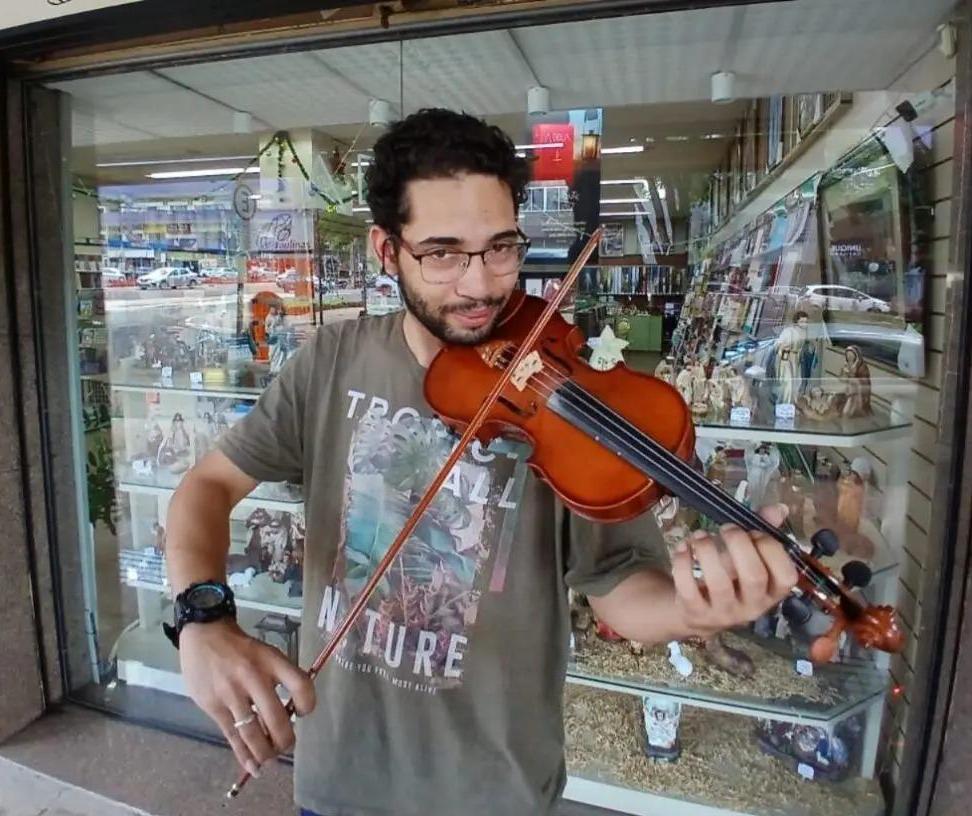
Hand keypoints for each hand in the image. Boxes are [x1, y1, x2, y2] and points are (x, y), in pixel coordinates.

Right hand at [179, 619, 315, 776]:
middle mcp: (253, 677)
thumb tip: (290, 715)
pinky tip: (253, 766)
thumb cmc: (241, 649)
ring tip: (271, 759)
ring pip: (253, 732)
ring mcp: (231, 693)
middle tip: (287, 746)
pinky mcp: (213, 706)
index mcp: (272, 661)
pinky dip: (244, 755)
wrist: (205, 635)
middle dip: (285, 739)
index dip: (308, 704)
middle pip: (276, 718)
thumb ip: (279, 679)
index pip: (300, 685)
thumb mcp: (266, 653)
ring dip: (265, 752)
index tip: (303, 713)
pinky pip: (232, 736)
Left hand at [671, 504, 798, 637]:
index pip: (786, 576)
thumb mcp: (748, 558)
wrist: (698, 611)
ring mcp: (723, 612)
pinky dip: (683, 562)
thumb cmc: (730, 578)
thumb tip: (779, 508)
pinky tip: (683, 547)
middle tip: (726, 529)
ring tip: (700, 535)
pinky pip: (688, 588)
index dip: (771, 548)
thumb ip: (763, 533)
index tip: (754, 532)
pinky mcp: (695, 612)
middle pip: (753, 576)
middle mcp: (752, 606)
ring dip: (707, 550)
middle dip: (739, 544)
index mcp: (771, 592)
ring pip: (719, 583)